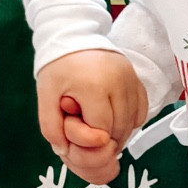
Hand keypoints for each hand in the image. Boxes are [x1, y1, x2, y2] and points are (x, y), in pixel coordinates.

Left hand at [36, 50, 146, 186]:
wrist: (73, 35)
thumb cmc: (58, 65)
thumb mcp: (45, 95)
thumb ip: (50, 126)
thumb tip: (64, 152)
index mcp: (95, 86)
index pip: (100, 131)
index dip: (87, 138)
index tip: (75, 126)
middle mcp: (119, 83)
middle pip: (119, 129)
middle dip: (102, 138)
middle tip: (85, 128)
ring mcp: (131, 80)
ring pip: (132, 123)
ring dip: (117, 132)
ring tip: (97, 124)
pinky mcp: (138, 80)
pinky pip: (142, 112)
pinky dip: (130, 121)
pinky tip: (113, 118)